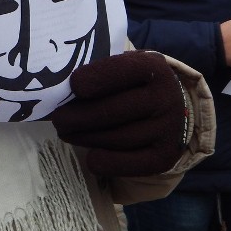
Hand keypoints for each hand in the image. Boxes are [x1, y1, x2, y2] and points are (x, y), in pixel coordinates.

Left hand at [50, 52, 189, 177]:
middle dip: (77, 117)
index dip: (93, 79)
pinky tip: (90, 157)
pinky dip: (105, 162)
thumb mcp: (122, 66)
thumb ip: (98, 72)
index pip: (120, 71)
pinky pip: (130, 164)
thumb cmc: (133, 83)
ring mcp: (169, 128)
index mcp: (152, 67)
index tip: (72, 86)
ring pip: (117, 138)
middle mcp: (166, 97)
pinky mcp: (166, 156)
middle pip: (112, 111)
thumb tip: (60, 88)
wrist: (173, 106)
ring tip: (66, 132)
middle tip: (57, 119)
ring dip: (85, 138)